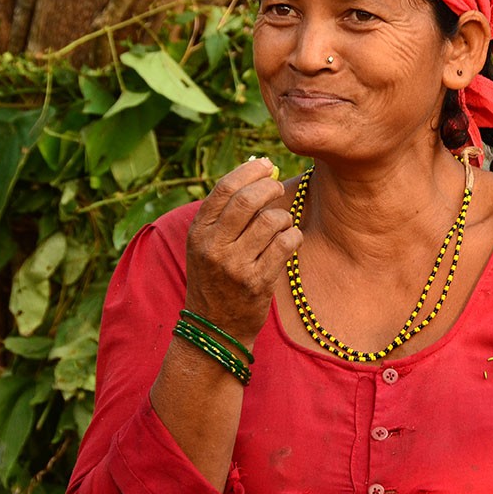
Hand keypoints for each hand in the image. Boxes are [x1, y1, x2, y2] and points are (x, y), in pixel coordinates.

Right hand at [183, 157, 300, 345]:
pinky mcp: (257, 282)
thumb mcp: (207, 244)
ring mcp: (234, 266)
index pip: (224, 189)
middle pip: (247, 201)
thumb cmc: (216, 277)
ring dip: (283, 217)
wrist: (214, 328)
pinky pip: (286, 244)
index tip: (266, 165)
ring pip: (271, 221)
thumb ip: (226, 211)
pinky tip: (290, 240)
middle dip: (270, 188)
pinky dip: (294, 236)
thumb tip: (258, 167)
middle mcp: (213, 246)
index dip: (249, 171)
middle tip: (278, 188)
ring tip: (281, 225)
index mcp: (198, 231)